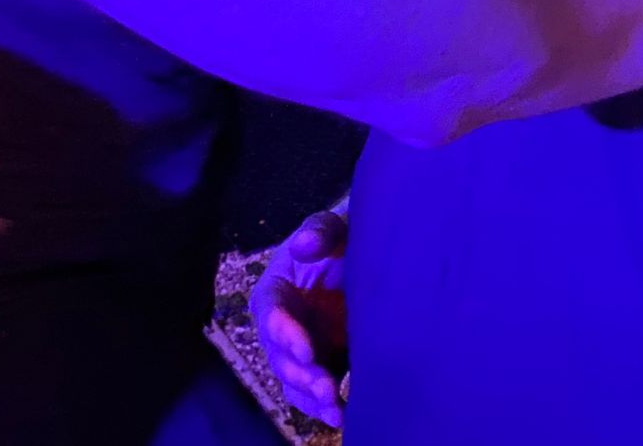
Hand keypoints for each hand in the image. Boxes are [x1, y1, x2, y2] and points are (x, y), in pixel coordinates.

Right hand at [250, 206, 349, 428]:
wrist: (373, 252)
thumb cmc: (346, 234)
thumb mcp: (335, 226)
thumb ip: (320, 230)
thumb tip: (303, 246)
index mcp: (278, 286)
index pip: (269, 311)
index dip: (283, 332)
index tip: (306, 349)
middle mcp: (286, 320)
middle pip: (279, 354)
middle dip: (299, 373)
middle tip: (324, 385)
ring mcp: (305, 344)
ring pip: (294, 379)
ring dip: (309, 395)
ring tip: (334, 407)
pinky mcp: (326, 361)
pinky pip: (316, 390)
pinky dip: (323, 406)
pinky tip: (342, 416)